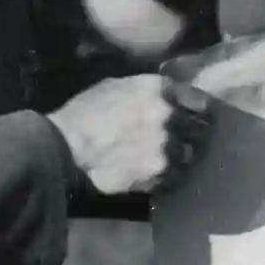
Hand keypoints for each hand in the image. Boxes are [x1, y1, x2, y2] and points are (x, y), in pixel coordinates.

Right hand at [46, 74, 212, 196]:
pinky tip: (156, 175)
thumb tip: (165, 95)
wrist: (63, 149)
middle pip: (200, 129)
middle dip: (194, 135)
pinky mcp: (160, 172)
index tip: (198, 116)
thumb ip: (146, 90)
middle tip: (187, 141)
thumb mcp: (114, 87)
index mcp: (159, 89)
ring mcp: (167, 146)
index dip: (199, 110)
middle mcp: (170, 115)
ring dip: (181, 158)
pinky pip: (175, 176)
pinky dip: (168, 177)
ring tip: (167, 161)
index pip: (199, 100)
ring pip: (189, 155)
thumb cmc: (83, 114)